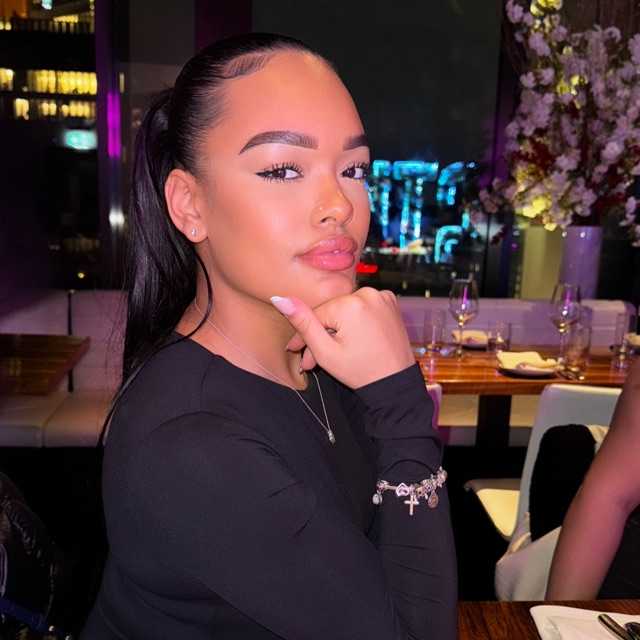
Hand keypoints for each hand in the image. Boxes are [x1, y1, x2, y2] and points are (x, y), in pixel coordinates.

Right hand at [271, 287, 415, 388]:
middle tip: (310, 361)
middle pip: (332, 313)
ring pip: (346, 310)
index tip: (294, 350)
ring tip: (331, 353)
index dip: (303, 335)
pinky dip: (355, 322)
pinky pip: (363, 308)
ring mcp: (382, 296)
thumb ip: (302, 323)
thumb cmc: (360, 371)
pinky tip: (351, 340)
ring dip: (336, 329)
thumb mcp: (325, 351)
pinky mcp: (391, 302)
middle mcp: (368, 293)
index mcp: (350, 303)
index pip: (316, 315)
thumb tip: (279, 298)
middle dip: (321, 335)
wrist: (395, 384)